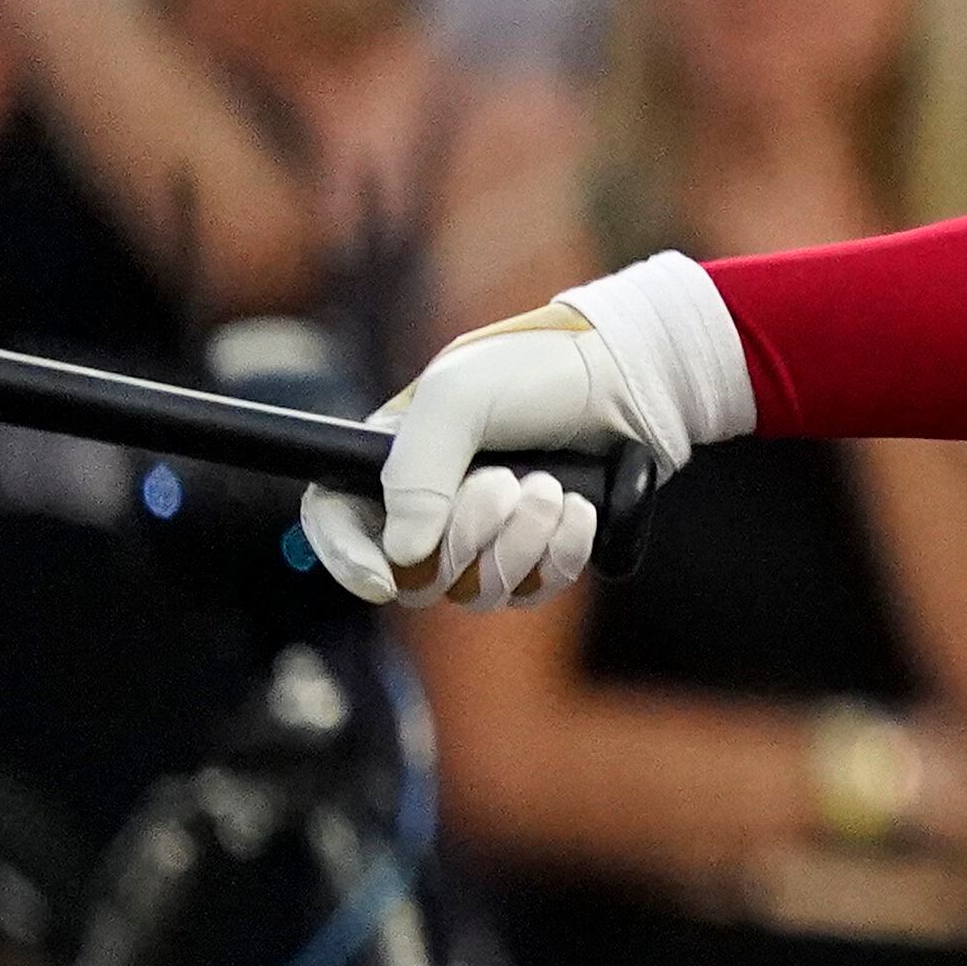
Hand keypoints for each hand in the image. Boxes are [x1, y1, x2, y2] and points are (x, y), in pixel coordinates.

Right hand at [302, 252, 751, 606]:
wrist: (631, 381)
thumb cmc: (538, 372)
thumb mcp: (462, 395)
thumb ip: (419, 468)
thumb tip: (402, 555)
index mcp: (392, 460)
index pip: (335, 521)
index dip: (346, 558)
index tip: (381, 579)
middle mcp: (431, 506)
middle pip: (413, 576)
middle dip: (467, 537)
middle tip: (505, 482)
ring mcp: (487, 538)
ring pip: (477, 593)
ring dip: (521, 542)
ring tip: (551, 487)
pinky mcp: (539, 556)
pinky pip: (533, 592)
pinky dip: (560, 555)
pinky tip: (581, 509)